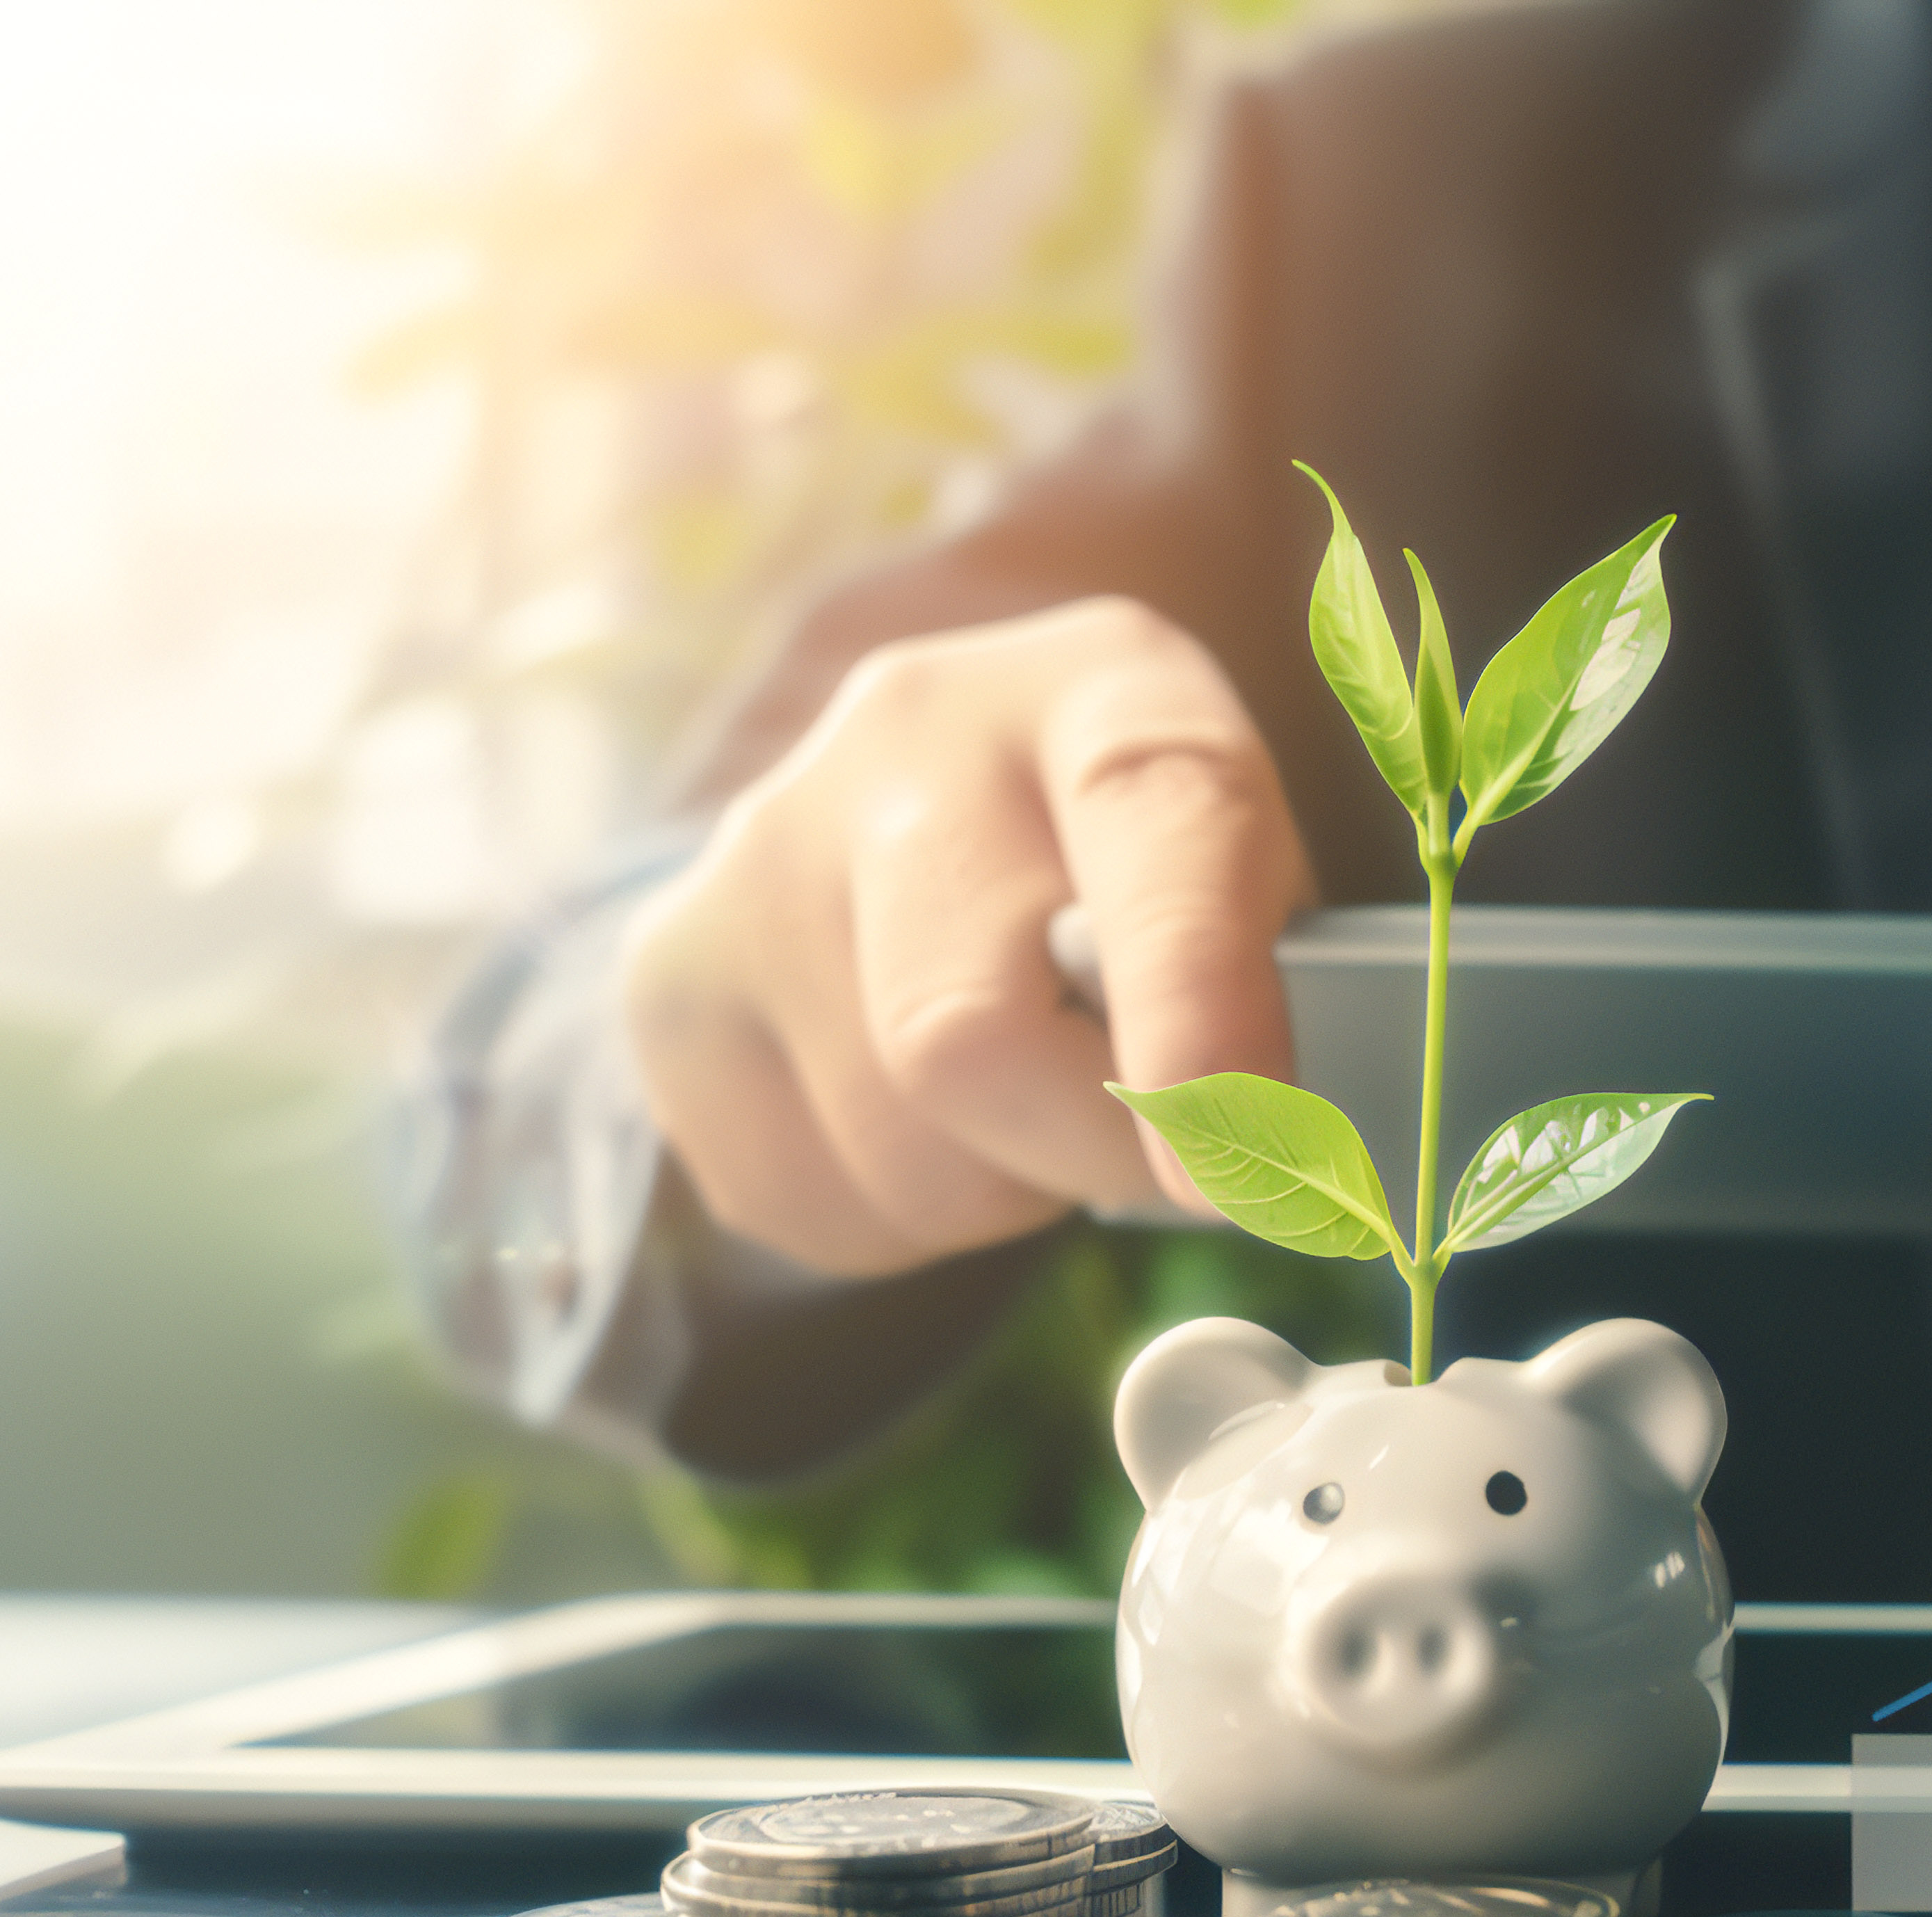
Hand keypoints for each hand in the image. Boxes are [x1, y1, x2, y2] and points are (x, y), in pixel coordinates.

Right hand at [621, 598, 1313, 1276]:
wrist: (952, 802)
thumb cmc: (1148, 868)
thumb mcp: (1255, 888)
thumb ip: (1260, 996)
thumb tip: (1248, 1171)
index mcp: (1106, 685)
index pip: (1153, 834)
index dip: (1195, 1020)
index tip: (1233, 1171)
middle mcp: (908, 739)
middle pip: (961, 1033)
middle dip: (1080, 1154)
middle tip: (1145, 1161)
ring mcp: (759, 850)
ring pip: (889, 1150)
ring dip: (994, 1187)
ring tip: (1024, 1102)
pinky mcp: (671, 975)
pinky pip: (801, 1196)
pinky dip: (893, 1216)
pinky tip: (927, 1121)